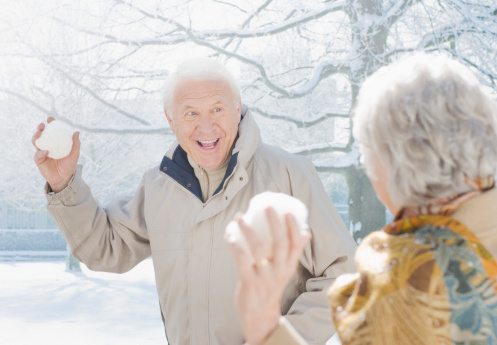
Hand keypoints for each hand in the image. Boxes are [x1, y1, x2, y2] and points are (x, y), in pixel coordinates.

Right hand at [32, 117, 79, 192]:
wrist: (64, 178)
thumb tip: (76, 132)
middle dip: (40, 127)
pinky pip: (37, 154)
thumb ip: (76, 144)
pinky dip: (40, 152)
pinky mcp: (38, 159)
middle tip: (42, 125)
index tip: (51, 119)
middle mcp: (48, 145)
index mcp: (56, 142)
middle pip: (42, 133)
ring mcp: (42, 151)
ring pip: (36, 141)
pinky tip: (46, 152)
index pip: (53, 130)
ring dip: (36, 136)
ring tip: (39, 134)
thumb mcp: (74, 155)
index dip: (51, 123)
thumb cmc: (69, 165)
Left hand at [226, 207, 310, 344]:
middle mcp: (279, 271)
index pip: (296, 244)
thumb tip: (306, 232)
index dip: (293, 228)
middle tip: (267, 207)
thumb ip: (293, 252)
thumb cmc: (271, 287)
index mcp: (289, 266)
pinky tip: (229, 236)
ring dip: (249, 231)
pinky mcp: (249, 283)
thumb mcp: (285, 270)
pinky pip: (242, 261)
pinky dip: (235, 247)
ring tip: (240, 217)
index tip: (288, 212)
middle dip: (274, 223)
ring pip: (258, 249)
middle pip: (280, 243)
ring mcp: (265, 277)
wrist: (260, 316)